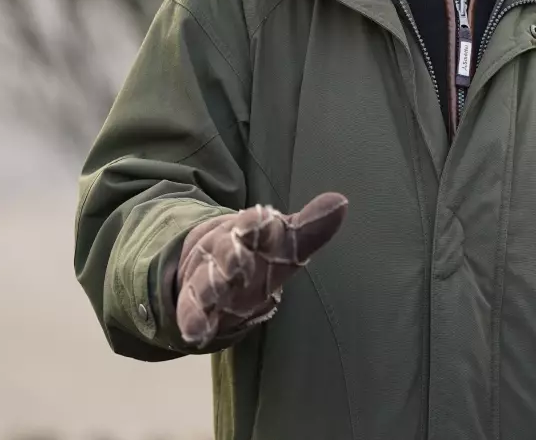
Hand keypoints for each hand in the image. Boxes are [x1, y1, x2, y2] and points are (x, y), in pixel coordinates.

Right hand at [176, 192, 347, 346]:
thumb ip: (312, 226)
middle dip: (232, 256)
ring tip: (215, 294)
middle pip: (228, 253)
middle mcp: (227, 254)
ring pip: (209, 282)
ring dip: (212, 288)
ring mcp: (209, 279)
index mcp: (251, 234)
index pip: (254, 226)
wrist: (215, 268)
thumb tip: (342, 202)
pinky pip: (193, 314)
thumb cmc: (263, 254)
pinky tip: (196, 334)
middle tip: (238, 262)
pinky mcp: (196, 305)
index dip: (257, 225)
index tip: (259, 222)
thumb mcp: (287, 241)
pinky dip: (194, 323)